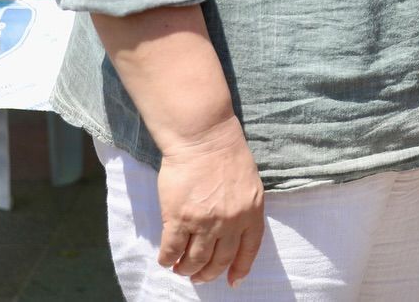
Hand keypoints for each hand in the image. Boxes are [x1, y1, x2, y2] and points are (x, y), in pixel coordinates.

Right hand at [155, 116, 264, 285]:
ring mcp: (204, 221)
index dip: (240, 268)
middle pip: (219, 259)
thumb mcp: (249, 183)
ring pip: (195, 260)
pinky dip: (167, 259)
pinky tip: (166, 259)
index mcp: (252, 211)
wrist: (203, 137)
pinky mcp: (178, 217)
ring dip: (186, 269)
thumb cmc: (226, 154)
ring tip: (181, 268)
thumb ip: (245, 209)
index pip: (249, 250)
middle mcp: (231, 220)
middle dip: (208, 273)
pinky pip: (172, 249)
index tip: (232, 281)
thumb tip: (235, 233)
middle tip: (199, 275)